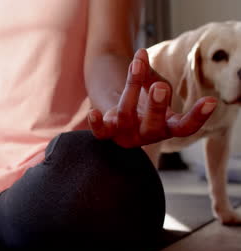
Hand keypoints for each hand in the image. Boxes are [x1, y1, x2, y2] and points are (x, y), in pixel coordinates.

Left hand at [87, 49, 216, 147]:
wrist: (112, 86)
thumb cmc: (141, 88)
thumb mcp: (152, 81)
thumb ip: (149, 77)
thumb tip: (142, 61)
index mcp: (167, 124)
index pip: (184, 127)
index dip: (197, 117)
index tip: (210, 102)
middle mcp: (147, 133)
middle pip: (155, 126)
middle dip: (156, 107)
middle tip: (159, 87)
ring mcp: (126, 134)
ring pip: (127, 117)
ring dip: (131, 89)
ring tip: (137, 64)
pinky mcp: (107, 129)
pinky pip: (101, 132)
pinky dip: (97, 124)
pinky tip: (94, 113)